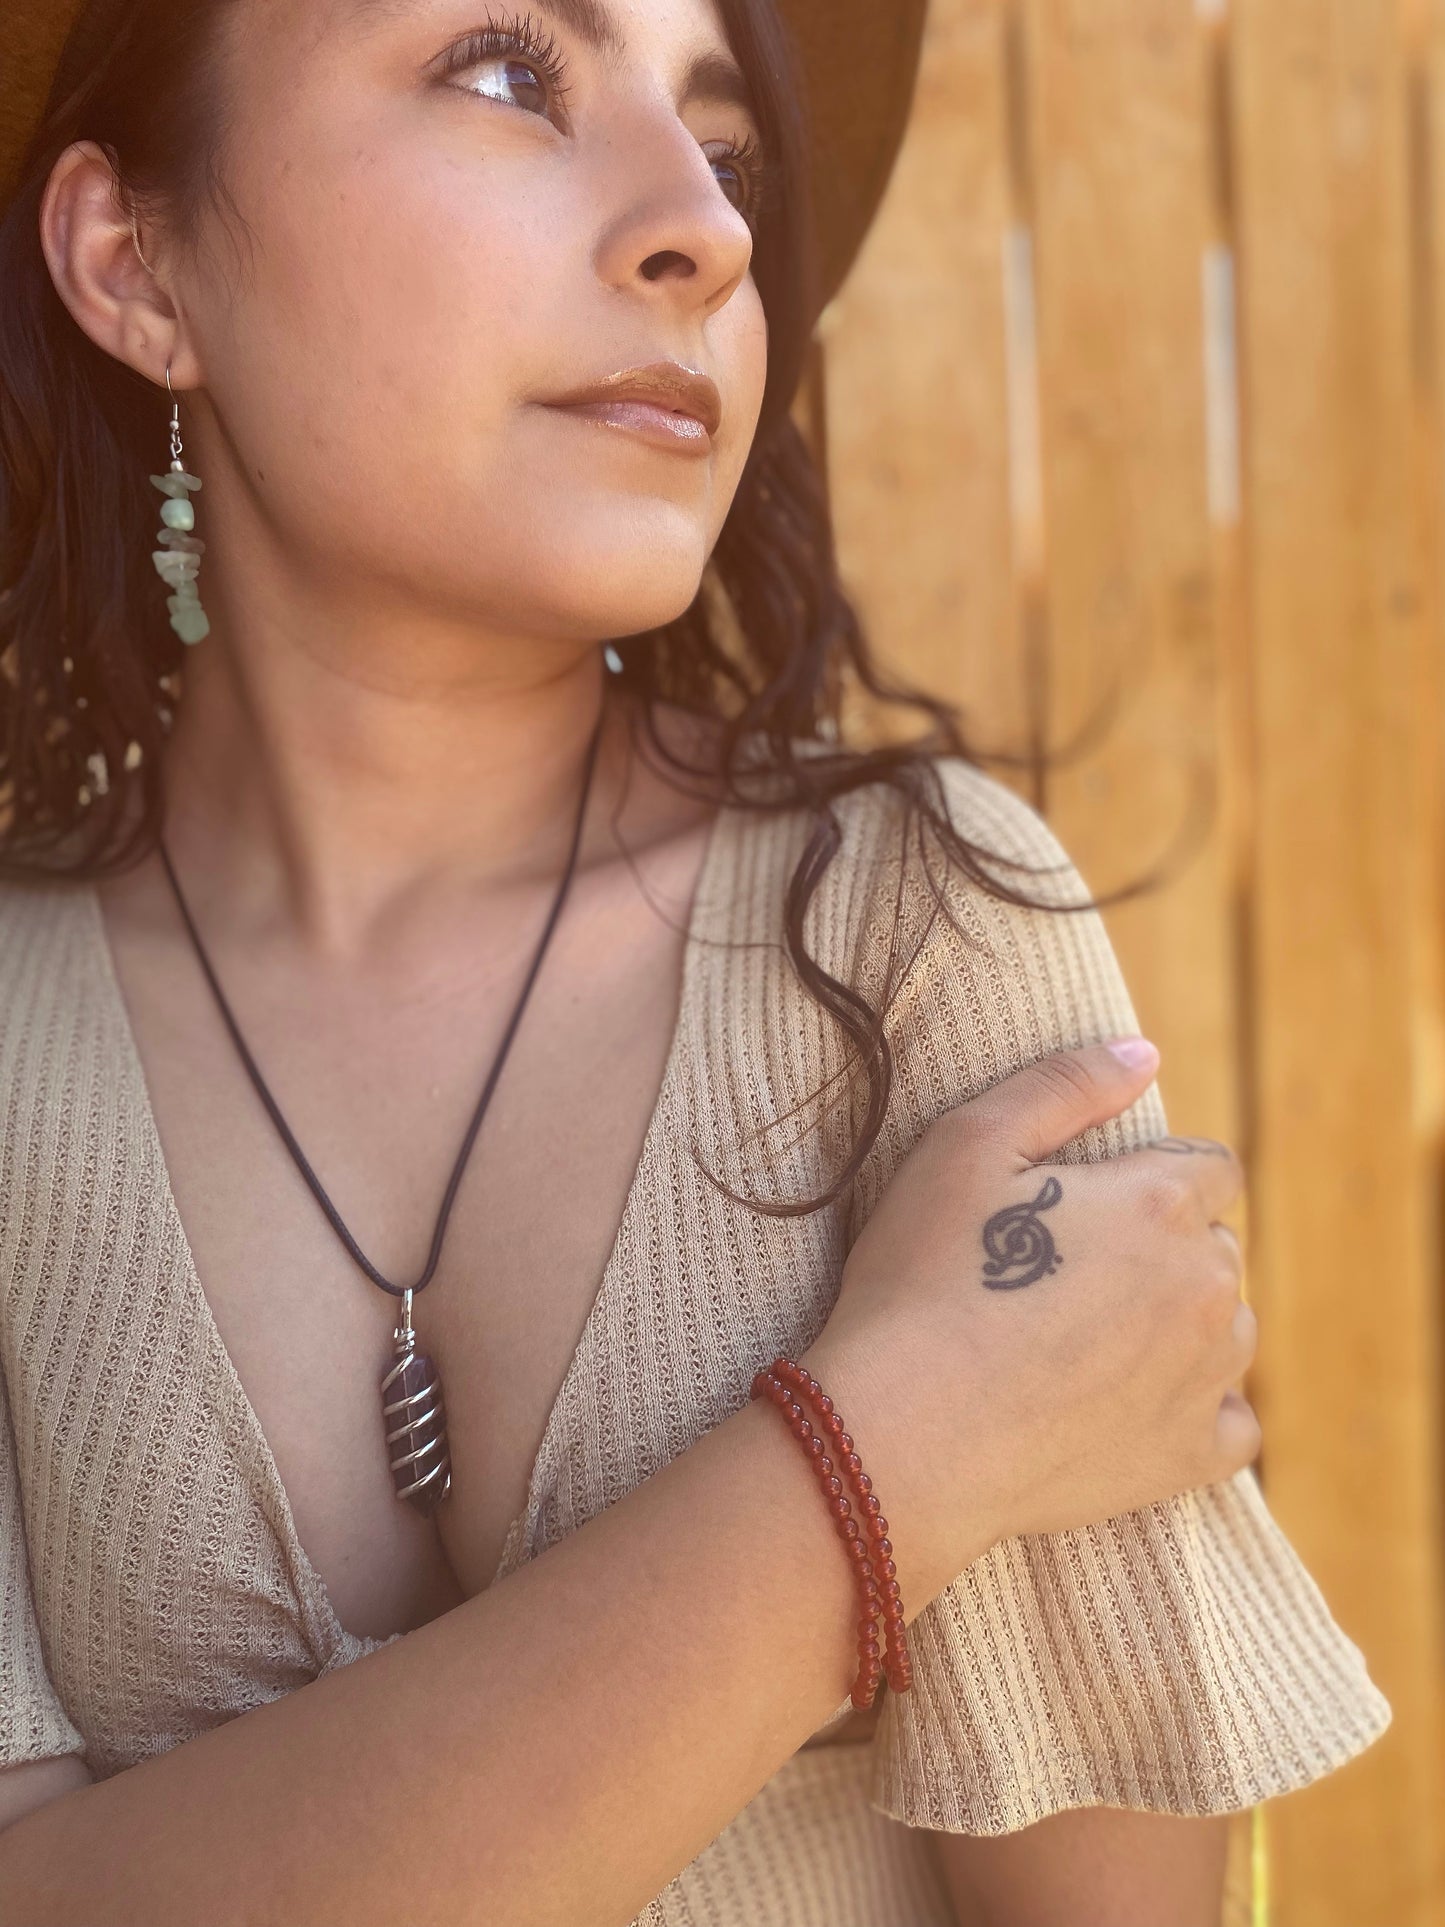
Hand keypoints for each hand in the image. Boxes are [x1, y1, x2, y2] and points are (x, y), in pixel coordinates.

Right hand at [805, 1041, 1256, 1607]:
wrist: (900, 1433)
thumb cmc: (921, 1280)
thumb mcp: (966, 1145)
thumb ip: (1063, 1086)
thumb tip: (1144, 1054)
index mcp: (1159, 1202)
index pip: (1210, 1168)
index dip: (1152, 1178)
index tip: (1089, 1207)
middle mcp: (1203, 1285)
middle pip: (1214, 1248)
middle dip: (1161, 1250)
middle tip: (1069, 1276)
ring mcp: (1204, 1378)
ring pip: (1227, 1330)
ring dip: (1181, 1326)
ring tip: (1092, 1341)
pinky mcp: (1188, 1456)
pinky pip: (1234, 1426)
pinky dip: (1197, 1412)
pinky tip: (1134, 1406)